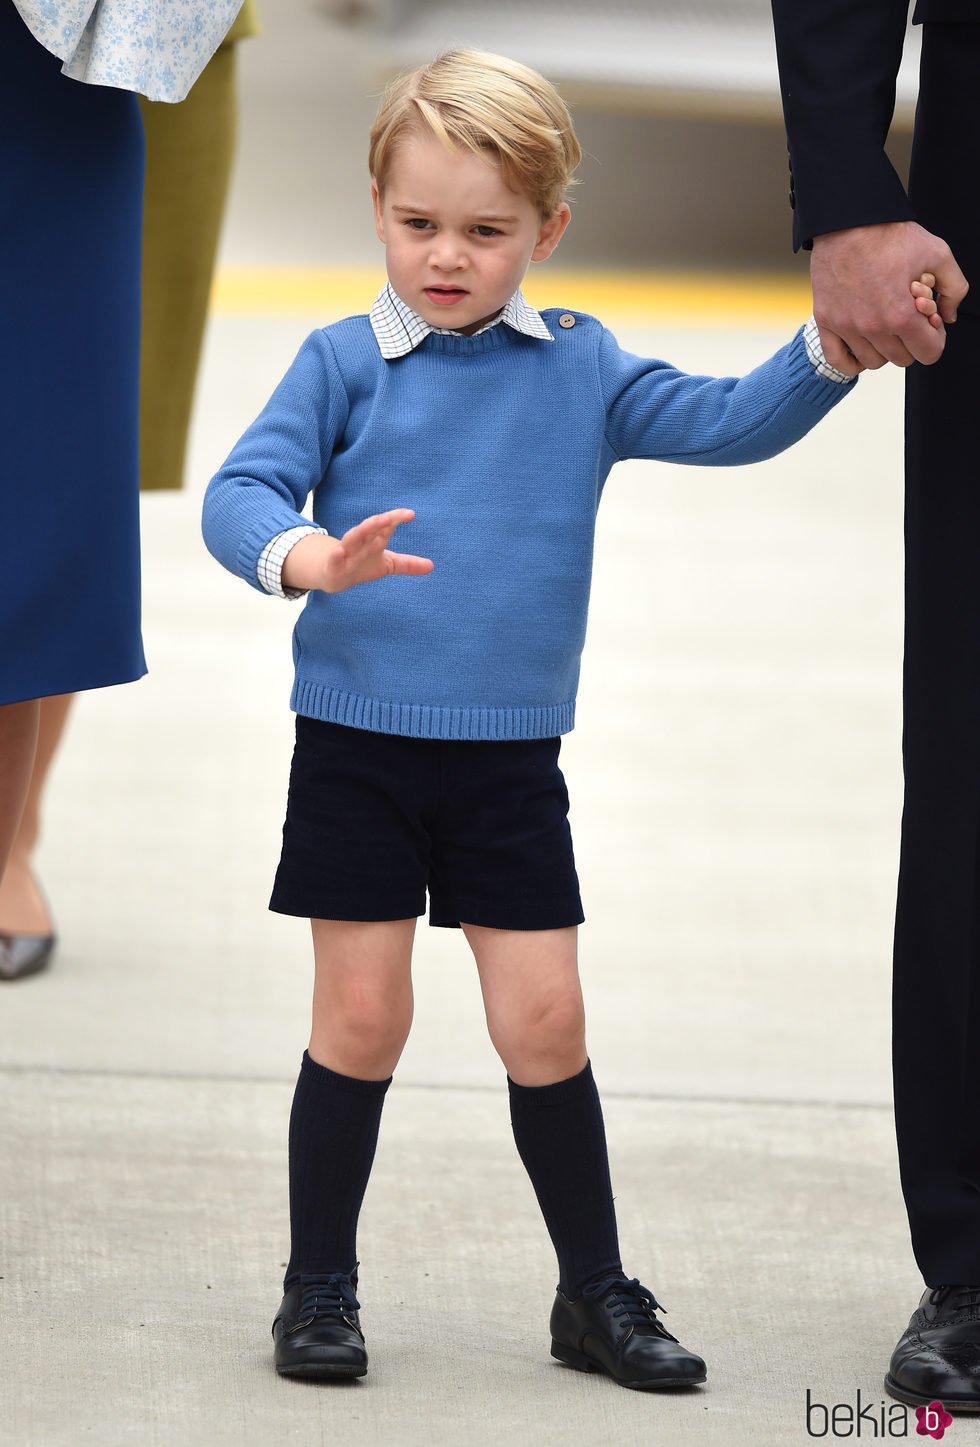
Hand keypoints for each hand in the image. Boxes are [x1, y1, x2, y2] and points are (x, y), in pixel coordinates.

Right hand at [281, 508, 433, 592]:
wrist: (334, 576)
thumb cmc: (362, 564)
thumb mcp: (387, 565)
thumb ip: (408, 564)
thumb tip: (432, 566)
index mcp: (374, 539)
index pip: (386, 526)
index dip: (396, 518)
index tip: (410, 513)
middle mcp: (360, 541)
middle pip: (370, 528)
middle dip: (380, 521)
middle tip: (392, 516)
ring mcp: (346, 552)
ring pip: (352, 539)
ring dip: (360, 531)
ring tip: (368, 525)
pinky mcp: (334, 565)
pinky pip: (335, 559)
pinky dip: (336, 556)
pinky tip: (339, 552)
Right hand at [810, 221, 967, 370]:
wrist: (847, 220)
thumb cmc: (890, 234)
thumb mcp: (938, 253)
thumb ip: (955, 288)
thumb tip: (948, 316)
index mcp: (901, 315)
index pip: (928, 353)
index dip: (935, 339)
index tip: (930, 324)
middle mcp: (873, 327)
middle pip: (903, 359)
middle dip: (912, 341)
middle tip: (908, 318)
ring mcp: (846, 327)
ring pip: (874, 362)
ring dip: (885, 348)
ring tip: (886, 324)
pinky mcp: (826, 321)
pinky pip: (838, 360)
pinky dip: (852, 361)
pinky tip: (863, 347)